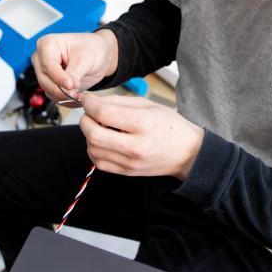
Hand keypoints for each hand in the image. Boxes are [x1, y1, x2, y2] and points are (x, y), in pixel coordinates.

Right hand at [31, 30, 117, 101]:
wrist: (99, 56)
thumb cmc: (92, 49)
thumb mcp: (85, 58)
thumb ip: (75, 73)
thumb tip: (68, 88)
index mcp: (47, 44)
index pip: (47, 64)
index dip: (58, 77)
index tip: (70, 85)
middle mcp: (41, 59)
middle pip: (44, 79)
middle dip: (61, 89)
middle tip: (76, 94)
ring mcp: (45, 72)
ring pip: (48, 90)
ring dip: (64, 96)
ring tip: (80, 96)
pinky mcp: (51, 84)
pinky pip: (54, 96)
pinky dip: (66, 100)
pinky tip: (78, 98)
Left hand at [78, 93, 202, 180]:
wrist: (186, 152)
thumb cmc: (168, 125)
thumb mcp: (147, 104)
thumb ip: (117, 101)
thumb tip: (91, 101)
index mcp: (143, 124)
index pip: (104, 113)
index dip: (89, 104)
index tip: (87, 99)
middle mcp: (135, 146)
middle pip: (93, 134)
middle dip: (85, 120)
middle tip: (90, 113)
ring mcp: (130, 162)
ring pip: (93, 149)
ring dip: (88, 135)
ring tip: (99, 127)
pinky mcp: (127, 172)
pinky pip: (99, 162)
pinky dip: (94, 150)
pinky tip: (103, 141)